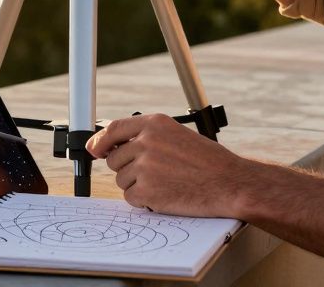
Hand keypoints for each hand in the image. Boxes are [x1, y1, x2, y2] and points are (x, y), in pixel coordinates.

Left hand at [85, 112, 252, 218]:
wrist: (229, 182)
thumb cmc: (207, 161)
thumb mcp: (176, 135)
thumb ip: (146, 137)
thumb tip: (110, 147)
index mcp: (154, 123)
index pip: (114, 129)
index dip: (101, 140)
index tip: (94, 149)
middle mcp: (146, 142)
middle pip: (114, 159)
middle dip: (128, 168)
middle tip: (155, 174)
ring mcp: (144, 166)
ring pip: (121, 180)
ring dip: (138, 185)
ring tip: (166, 182)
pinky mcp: (145, 190)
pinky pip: (130, 198)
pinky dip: (143, 201)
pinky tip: (165, 194)